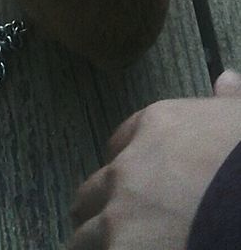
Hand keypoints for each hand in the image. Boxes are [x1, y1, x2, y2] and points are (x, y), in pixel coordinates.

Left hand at [69, 71, 240, 249]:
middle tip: (121, 222)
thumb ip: (226, 103)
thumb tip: (227, 80)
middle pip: (94, 188)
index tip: (137, 180)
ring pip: (86, 231)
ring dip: (98, 240)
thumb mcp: (239, 121)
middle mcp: (127, 167)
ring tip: (115, 248)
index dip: (129, 163)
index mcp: (155, 126)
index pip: (121, 142)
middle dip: (104, 204)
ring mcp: (116, 213)